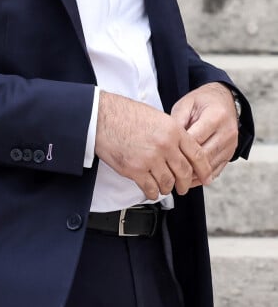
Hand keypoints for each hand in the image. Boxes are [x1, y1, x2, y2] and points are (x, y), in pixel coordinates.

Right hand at [96, 91, 212, 200]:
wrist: (100, 117)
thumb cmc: (124, 114)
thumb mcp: (156, 117)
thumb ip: (171, 133)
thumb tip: (181, 150)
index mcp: (173, 130)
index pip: (197, 155)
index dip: (204, 169)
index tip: (206, 177)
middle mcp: (165, 145)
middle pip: (184, 172)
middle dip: (185, 183)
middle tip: (183, 187)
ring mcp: (150, 159)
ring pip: (168, 183)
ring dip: (168, 188)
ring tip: (164, 187)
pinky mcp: (135, 170)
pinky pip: (151, 188)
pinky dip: (152, 192)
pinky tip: (150, 189)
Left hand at [170, 83, 238, 185]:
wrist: (224, 101)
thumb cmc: (202, 102)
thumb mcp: (186, 104)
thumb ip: (178, 121)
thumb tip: (167, 141)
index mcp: (216, 117)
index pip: (195, 139)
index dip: (178, 149)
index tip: (162, 155)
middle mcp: (227, 132)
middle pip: (203, 156)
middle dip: (184, 165)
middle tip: (165, 171)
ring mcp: (231, 145)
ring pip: (209, 166)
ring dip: (192, 174)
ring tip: (173, 179)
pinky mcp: (230, 154)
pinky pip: (216, 171)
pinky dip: (201, 177)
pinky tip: (187, 180)